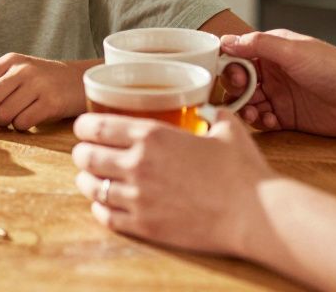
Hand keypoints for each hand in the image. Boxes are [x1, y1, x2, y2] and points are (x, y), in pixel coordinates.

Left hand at [0, 54, 88, 129]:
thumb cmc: (45, 81)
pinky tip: (29, 120)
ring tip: (14, 118)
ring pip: (4, 114)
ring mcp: (38, 85)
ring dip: (4, 123)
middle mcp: (23, 70)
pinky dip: (20, 127)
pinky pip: (23, 122)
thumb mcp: (20, 73)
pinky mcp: (51, 102)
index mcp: (11, 60)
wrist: (81, 80)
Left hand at [71, 110, 273, 257]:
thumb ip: (211, 114)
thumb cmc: (243, 170)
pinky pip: (106, 216)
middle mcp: (137, 165)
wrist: (254, 214)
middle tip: (86, 152)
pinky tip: (106, 204)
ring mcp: (138, 198)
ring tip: (92, 178)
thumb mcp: (227, 128)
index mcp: (152, 136)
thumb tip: (211, 109)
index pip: (97, 127)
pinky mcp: (145, 226)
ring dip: (87, 180)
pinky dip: (101, 208)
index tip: (84, 127)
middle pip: (86, 156)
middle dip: (81, 152)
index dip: (84, 126)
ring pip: (92, 187)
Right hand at [218, 29, 335, 136]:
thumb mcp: (294, 51)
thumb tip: (226, 40)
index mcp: (274, 50)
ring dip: (245, 109)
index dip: (230, 65)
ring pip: (249, 103)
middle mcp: (275, 72)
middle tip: (242, 98)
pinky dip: (261, 122)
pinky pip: (264, 121)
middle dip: (235, 91)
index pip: (239, 55)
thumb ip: (258, 45)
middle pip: (240, 82)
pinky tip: (269, 122)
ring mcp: (281, 95)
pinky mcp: (289, 117)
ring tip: (252, 115)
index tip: (230, 76)